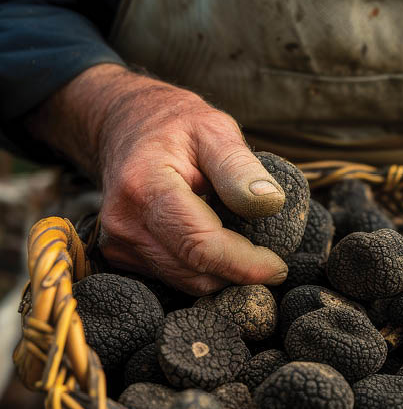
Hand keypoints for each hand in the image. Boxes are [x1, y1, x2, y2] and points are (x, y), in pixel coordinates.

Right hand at [26, 64, 288, 294]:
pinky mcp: (122, 254)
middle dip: (239, 273)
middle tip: (271, 259)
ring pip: (186, 282)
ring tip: (246, 249)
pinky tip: (217, 247)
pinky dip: (203, 271)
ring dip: (223, 275)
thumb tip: (269, 202)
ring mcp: (118, 241)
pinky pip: (174, 278)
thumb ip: (240, 166)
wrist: (128, 126)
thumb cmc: (177, 127)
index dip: (244, 264)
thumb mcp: (216, 130)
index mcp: (145, 187)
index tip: (278, 266)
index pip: (200, 246)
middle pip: (194, 272)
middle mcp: (125, 221)